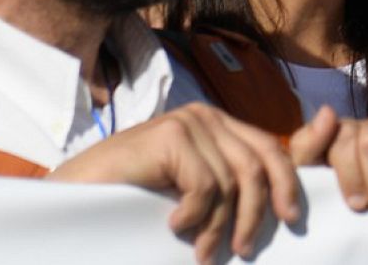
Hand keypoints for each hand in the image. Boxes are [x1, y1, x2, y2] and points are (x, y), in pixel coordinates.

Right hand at [49, 102, 300, 262]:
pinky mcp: (170, 135)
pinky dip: (194, 215)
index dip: (288, 184)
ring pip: (232, 182)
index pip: (270, 148)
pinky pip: (205, 185)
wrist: (73, 200)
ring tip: (199, 252)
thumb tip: (293, 191)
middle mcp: (206, 116)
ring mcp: (187, 121)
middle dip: (256, 215)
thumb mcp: (195, 196)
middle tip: (242, 251)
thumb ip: (234, 187)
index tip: (291, 220)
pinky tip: (172, 225)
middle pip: (258, 165)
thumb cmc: (133, 204)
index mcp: (218, 126)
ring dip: (218, 227)